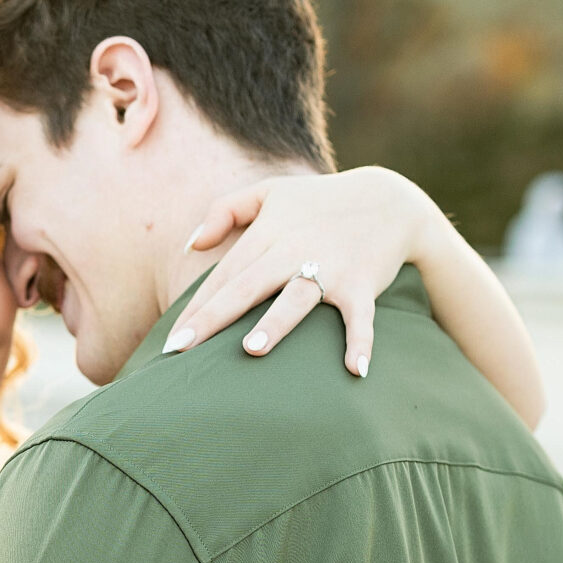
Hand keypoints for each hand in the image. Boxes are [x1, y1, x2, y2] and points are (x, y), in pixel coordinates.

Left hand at [161, 166, 448, 377]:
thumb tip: (191, 245)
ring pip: (296, 297)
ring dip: (276, 323)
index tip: (171, 341)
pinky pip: (360, 317)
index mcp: (268, 233)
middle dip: (213, 318)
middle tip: (182, 350)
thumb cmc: (321, 202)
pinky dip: (361, 341)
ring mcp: (330, 268)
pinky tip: (356, 369)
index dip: (196, 307)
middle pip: (246, 287)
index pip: (224, 275)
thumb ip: (226, 210)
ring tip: (252, 350)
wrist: (391, 201)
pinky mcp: (362, 284)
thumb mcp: (271, 192)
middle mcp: (294, 250)